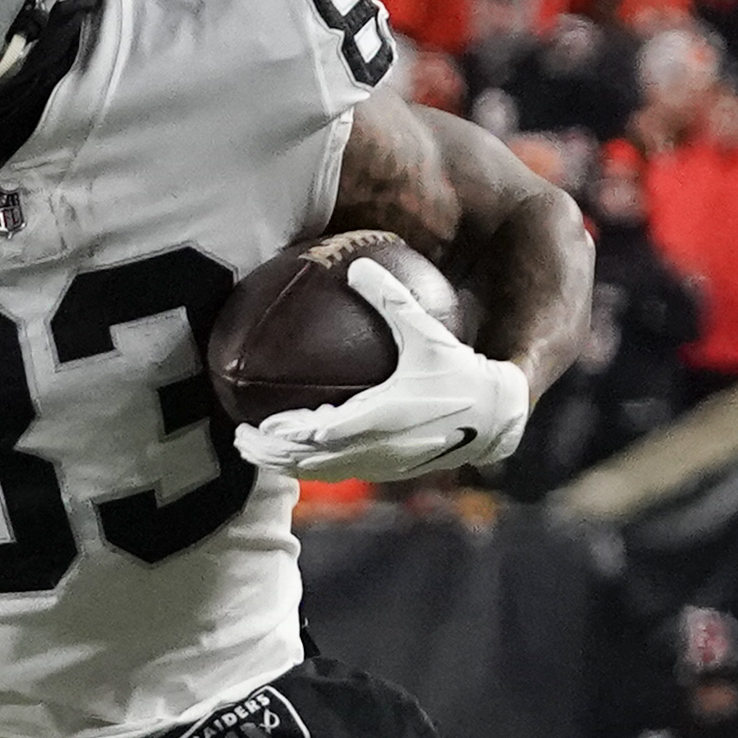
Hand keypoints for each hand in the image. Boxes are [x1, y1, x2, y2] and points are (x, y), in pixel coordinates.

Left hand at [235, 258, 528, 480]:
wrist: (498, 416)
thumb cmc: (461, 371)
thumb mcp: (428, 332)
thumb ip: (392, 299)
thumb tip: (358, 264)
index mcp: (383, 416)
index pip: (323, 435)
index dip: (288, 436)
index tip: (256, 425)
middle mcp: (380, 447)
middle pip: (312, 462)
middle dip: (273, 455)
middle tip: (239, 440)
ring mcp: (384, 464)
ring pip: (324, 473)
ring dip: (288, 466)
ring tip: (257, 451)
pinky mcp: (391, 471)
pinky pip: (343, 473)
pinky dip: (313, 467)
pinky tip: (295, 453)